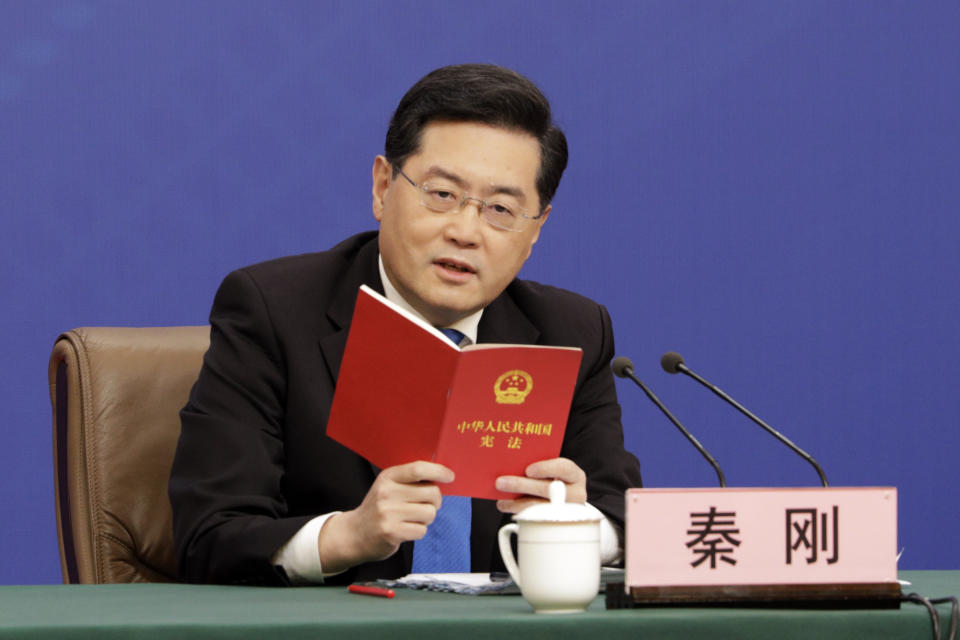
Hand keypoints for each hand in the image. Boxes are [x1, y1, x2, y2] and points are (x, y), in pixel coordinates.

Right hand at [317, 461, 453, 573]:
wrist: (354, 534)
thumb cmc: (379, 508)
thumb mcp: (388, 487)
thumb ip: (410, 480)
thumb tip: (443, 477)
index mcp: (388, 477)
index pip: (418, 469)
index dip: (438, 471)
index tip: (450, 476)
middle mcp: (387, 493)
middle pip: (431, 493)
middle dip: (435, 501)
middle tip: (426, 505)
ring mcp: (388, 513)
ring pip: (430, 513)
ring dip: (426, 518)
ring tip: (412, 519)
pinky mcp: (391, 532)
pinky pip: (422, 530)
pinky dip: (418, 531)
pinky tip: (405, 530)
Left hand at [494, 457, 586, 513]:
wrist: (563, 499)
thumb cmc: (552, 480)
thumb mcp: (550, 472)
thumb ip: (536, 467)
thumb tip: (511, 464)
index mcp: (574, 475)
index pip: (564, 468)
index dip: (546, 468)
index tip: (528, 470)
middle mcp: (576, 494)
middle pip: (548, 489)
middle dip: (522, 485)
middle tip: (500, 482)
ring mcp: (568, 511)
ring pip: (541, 508)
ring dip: (517, 503)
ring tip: (501, 499)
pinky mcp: (557, 523)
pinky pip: (536, 520)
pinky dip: (518, 512)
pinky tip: (506, 506)